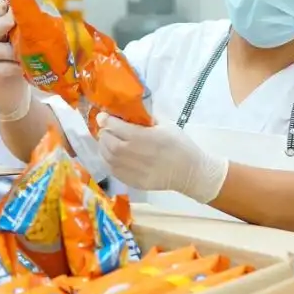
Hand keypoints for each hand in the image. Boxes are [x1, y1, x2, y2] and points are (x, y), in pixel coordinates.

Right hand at [0, 0, 30, 120]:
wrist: (12, 95)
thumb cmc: (19, 65)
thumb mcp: (22, 46)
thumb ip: (25, 31)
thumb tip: (39, 11)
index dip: (1, 9)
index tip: (9, 5)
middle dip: (3, 23)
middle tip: (15, 20)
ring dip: (10, 50)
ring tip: (24, 54)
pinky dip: (9, 67)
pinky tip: (20, 69)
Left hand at [96, 118, 227, 203]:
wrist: (190, 172)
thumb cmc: (180, 145)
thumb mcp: (166, 125)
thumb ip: (147, 118)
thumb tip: (131, 112)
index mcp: (143, 137)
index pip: (115, 126)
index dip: (106, 120)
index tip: (102, 117)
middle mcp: (134, 153)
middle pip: (108, 142)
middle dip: (104, 134)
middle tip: (106, 129)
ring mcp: (132, 170)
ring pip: (108, 157)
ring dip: (104, 147)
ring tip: (107, 142)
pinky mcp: (132, 181)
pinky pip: (113, 170)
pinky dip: (108, 161)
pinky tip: (112, 155)